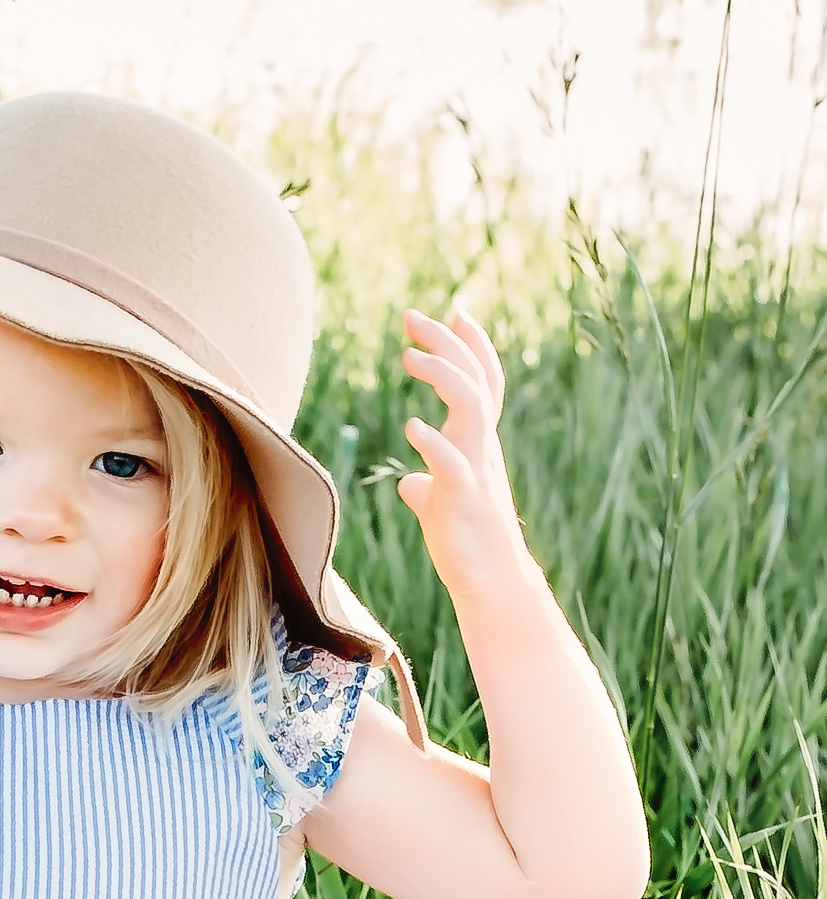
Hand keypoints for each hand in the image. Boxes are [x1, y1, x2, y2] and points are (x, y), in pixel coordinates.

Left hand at [397, 309, 533, 603]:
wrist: (491, 585)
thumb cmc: (467, 545)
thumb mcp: (444, 507)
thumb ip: (429, 486)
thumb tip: (409, 485)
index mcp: (480, 445)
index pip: (484, 382)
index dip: (472, 346)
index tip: (453, 313)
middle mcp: (482, 449)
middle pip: (475, 381)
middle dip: (446, 344)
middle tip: (412, 316)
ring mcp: (475, 472)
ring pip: (473, 408)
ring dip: (442, 376)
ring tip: (409, 356)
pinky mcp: (462, 501)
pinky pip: (453, 464)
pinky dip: (435, 442)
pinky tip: (413, 428)